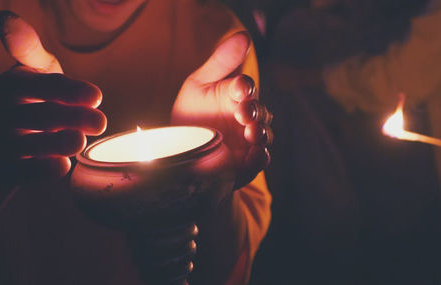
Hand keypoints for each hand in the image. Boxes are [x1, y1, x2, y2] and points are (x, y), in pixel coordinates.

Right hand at [0, 11, 105, 181]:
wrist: (10, 143)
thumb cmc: (36, 99)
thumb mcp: (38, 71)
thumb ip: (30, 49)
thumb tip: (4, 18)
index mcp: (10, 84)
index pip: (40, 84)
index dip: (69, 90)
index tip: (97, 96)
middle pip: (39, 115)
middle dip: (73, 117)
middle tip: (100, 122)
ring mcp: (1, 143)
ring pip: (26, 145)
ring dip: (57, 143)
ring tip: (80, 141)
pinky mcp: (7, 169)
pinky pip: (24, 171)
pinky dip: (44, 169)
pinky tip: (63, 165)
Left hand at [171, 32, 271, 187]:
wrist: (176, 150)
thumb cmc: (191, 114)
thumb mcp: (199, 84)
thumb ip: (221, 62)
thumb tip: (244, 35)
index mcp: (238, 95)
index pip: (246, 87)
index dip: (244, 87)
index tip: (238, 88)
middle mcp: (247, 117)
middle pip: (260, 112)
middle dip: (254, 111)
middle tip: (243, 113)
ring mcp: (248, 140)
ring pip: (264, 135)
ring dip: (260, 133)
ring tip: (251, 133)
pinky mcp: (246, 163)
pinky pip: (260, 161)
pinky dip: (260, 157)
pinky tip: (255, 152)